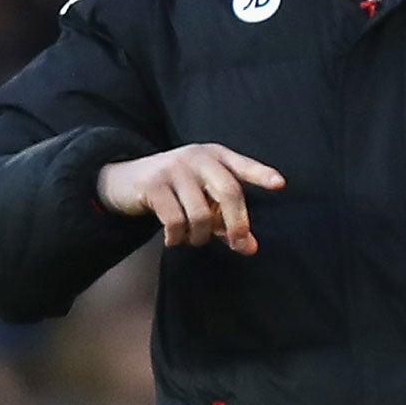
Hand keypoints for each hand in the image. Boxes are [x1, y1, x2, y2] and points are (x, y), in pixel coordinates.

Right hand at [97, 145, 284, 254]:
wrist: (125, 179)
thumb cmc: (176, 189)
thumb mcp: (203, 196)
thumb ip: (227, 219)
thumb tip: (250, 248)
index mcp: (216, 156)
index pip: (243, 166)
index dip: (261, 174)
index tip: (280, 185)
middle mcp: (197, 158)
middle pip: (228, 193)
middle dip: (237, 224)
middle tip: (239, 244)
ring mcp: (174, 169)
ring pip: (201, 214)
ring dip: (200, 236)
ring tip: (192, 238)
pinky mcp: (153, 185)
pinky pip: (175, 221)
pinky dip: (177, 237)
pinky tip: (173, 239)